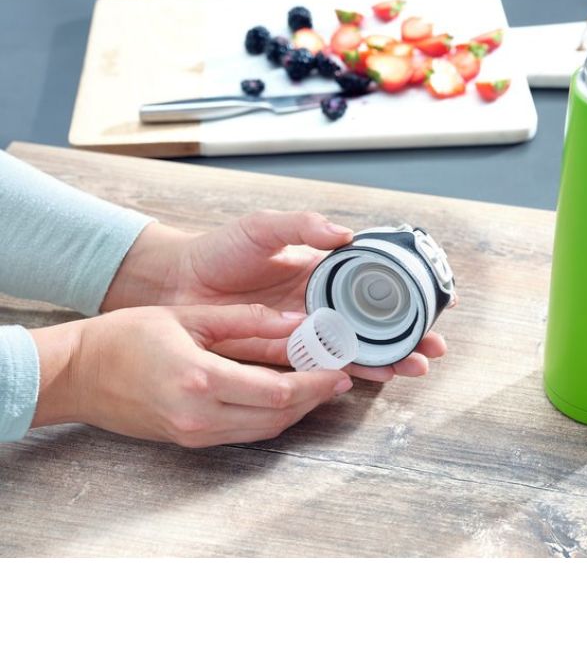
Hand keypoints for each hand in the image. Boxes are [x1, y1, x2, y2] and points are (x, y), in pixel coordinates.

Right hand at [29, 304, 351, 446]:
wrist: (76, 375)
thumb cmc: (124, 338)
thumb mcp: (189, 317)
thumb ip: (245, 320)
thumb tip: (293, 320)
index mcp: (200, 380)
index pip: (277, 391)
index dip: (315, 383)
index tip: (339, 370)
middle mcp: (200, 416)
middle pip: (277, 417)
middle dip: (315, 399)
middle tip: (339, 378)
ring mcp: (193, 434)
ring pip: (263, 430)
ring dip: (296, 411)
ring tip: (319, 387)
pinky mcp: (189, 440)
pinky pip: (243, 433)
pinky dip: (270, 418)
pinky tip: (283, 398)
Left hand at [103, 213, 447, 381]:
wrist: (175, 285)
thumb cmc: (217, 251)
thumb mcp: (261, 228)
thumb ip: (302, 227)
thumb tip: (345, 233)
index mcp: (320, 273)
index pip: (373, 284)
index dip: (403, 293)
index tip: (433, 300)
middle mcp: (318, 305)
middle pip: (372, 324)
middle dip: (405, 335)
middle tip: (432, 346)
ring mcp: (303, 333)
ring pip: (354, 349)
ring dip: (386, 359)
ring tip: (414, 366)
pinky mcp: (282, 357)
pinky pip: (321, 367)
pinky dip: (349, 373)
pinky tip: (373, 377)